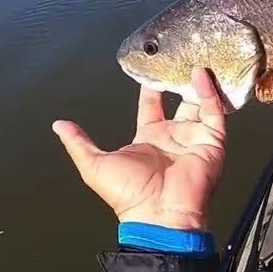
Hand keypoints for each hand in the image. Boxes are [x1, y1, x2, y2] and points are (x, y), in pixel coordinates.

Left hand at [53, 68, 226, 230]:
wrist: (160, 214)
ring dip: (196, 81)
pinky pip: (214, 111)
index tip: (149, 64)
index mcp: (148, 137)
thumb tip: (58, 125)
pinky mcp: (212, 140)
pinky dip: (210, 92)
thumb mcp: (94, 165)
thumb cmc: (127, 194)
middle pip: (179, 100)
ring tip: (193, 57)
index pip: (151, 104)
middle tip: (175, 56)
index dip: (150, 86)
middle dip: (178, 80)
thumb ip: (79, 142)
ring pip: (199, 102)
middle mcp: (173, 135)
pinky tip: (201, 73)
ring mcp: (194, 137)